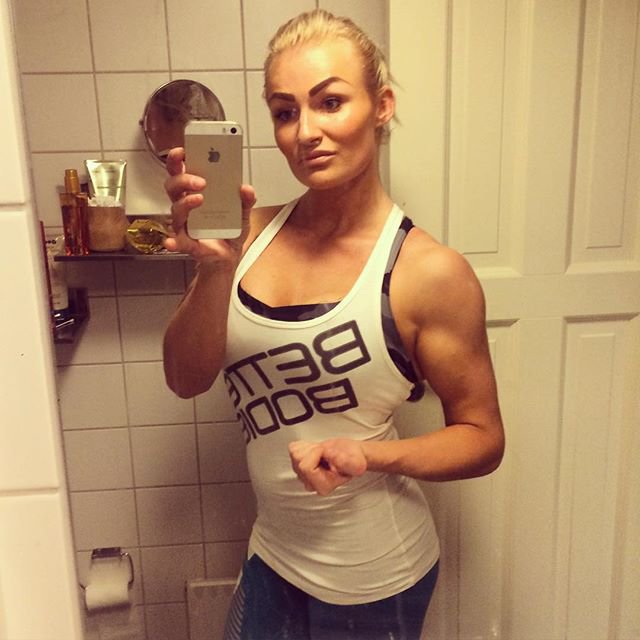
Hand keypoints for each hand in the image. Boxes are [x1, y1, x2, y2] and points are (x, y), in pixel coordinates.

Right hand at [162, 147, 255, 262]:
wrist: (229, 256)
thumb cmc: (229, 230)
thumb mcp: (243, 212)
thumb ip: (246, 200)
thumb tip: (246, 188)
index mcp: (196, 192)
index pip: (182, 170)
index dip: (178, 159)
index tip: (184, 150)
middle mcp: (186, 206)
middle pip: (174, 186)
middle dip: (183, 178)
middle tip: (201, 180)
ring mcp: (185, 224)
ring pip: (176, 209)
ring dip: (186, 202)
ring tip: (200, 198)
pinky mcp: (186, 243)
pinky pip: (177, 241)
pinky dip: (173, 241)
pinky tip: (172, 241)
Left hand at [288, 439, 367, 495]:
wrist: (352, 456)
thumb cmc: (354, 460)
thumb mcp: (357, 462)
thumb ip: (347, 463)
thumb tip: (332, 457)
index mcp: (323, 486)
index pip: (306, 467)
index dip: (317, 453)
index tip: (327, 452)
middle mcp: (310, 483)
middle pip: (298, 460)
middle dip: (313, 449)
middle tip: (326, 452)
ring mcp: (302, 474)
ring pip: (295, 453)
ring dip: (309, 447)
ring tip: (322, 452)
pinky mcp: (298, 464)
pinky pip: (293, 448)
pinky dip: (305, 445)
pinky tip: (316, 450)